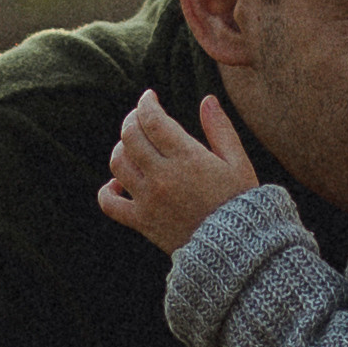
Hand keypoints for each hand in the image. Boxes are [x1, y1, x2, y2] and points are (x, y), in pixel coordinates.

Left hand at [98, 90, 259, 252]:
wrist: (234, 249)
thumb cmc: (240, 202)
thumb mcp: (238, 163)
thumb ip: (220, 129)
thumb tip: (207, 99)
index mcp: (188, 158)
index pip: (152, 119)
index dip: (146, 102)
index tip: (149, 97)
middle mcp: (163, 176)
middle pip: (130, 136)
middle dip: (132, 119)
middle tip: (140, 116)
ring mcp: (149, 199)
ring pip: (118, 163)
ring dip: (121, 147)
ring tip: (132, 145)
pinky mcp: (141, 221)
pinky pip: (110, 203)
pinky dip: (107, 190)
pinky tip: (118, 183)